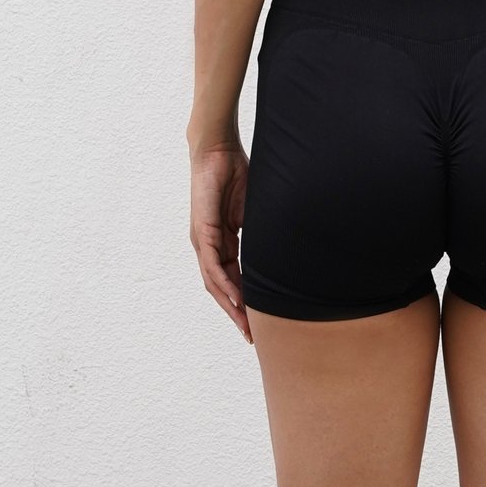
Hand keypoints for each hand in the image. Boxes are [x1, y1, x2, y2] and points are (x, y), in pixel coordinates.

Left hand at [190, 139, 251, 340]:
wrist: (217, 150)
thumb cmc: (236, 174)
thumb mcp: (254, 212)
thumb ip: (261, 233)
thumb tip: (283, 250)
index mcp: (222, 241)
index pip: (233, 278)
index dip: (244, 301)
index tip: (257, 321)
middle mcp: (209, 245)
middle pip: (221, 288)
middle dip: (236, 313)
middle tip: (251, 336)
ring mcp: (203, 240)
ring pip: (215, 282)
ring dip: (230, 305)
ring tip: (244, 326)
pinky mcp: (202, 231)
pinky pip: (212, 265)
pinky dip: (223, 284)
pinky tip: (235, 299)